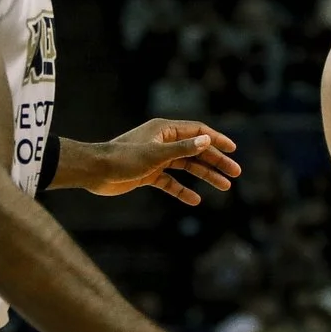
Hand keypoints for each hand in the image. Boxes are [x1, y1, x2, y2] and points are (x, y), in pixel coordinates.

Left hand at [63, 120, 241, 202]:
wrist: (95, 172)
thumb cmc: (123, 159)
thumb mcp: (156, 154)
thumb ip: (182, 149)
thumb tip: (207, 142)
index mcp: (165, 130)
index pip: (198, 132)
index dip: (217, 140)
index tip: (233, 150)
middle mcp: (163, 142)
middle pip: (196, 150)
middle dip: (216, 162)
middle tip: (236, 173)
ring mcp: (156, 159)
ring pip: (187, 167)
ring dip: (205, 176)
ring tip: (225, 187)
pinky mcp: (149, 174)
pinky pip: (171, 182)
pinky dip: (182, 190)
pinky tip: (195, 201)